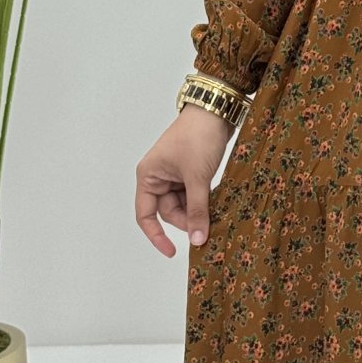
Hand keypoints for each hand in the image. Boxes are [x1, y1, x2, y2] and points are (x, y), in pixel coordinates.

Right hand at [135, 106, 231, 256]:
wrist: (216, 111)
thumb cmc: (198, 136)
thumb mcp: (197, 177)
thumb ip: (198, 209)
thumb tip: (198, 239)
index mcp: (149, 176)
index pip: (146, 215)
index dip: (157, 236)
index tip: (172, 251)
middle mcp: (158, 176)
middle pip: (168, 211)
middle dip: (186, 221)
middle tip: (206, 228)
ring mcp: (174, 174)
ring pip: (183, 204)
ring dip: (197, 211)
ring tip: (214, 214)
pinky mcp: (190, 171)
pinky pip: (193, 194)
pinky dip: (203, 201)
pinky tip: (215, 204)